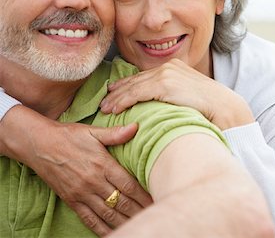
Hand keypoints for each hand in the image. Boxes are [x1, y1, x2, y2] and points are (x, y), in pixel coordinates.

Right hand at [1, 109, 152, 235]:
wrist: (38, 145)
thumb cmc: (68, 136)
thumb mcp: (93, 132)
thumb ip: (115, 134)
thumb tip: (136, 127)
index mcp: (102, 165)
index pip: (128, 185)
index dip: (143, 195)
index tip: (156, 200)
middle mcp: (93, 182)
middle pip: (121, 202)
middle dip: (138, 210)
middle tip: (153, 214)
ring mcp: (82, 193)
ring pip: (107, 213)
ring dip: (125, 220)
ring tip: (140, 223)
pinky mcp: (72, 200)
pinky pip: (89, 218)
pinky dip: (102, 228)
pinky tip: (114, 232)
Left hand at [100, 58, 253, 129]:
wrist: (223, 106)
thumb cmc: (209, 106)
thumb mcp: (189, 94)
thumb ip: (174, 93)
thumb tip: (163, 103)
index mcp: (174, 67)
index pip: (145, 76)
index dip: (128, 84)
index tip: (115, 92)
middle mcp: (168, 67)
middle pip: (136, 79)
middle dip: (118, 90)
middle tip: (104, 101)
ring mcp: (166, 74)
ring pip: (133, 86)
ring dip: (116, 98)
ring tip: (105, 109)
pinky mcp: (164, 85)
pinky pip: (136, 93)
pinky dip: (122, 101)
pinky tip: (114, 109)